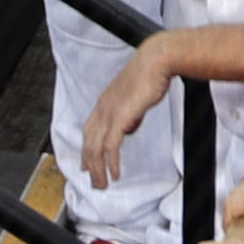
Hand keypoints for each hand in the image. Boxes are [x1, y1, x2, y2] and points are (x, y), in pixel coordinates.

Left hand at [78, 34, 185, 185]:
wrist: (156, 59)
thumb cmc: (151, 72)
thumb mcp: (137, 95)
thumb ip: (131, 114)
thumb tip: (129, 128)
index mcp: (105, 102)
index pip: (89, 131)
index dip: (87, 149)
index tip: (88, 164)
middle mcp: (102, 109)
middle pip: (88, 144)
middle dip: (89, 165)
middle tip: (94, 181)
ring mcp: (109, 114)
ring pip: (95, 150)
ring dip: (98, 170)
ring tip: (102, 184)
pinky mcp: (119, 118)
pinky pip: (110, 147)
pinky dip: (111, 163)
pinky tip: (115, 173)